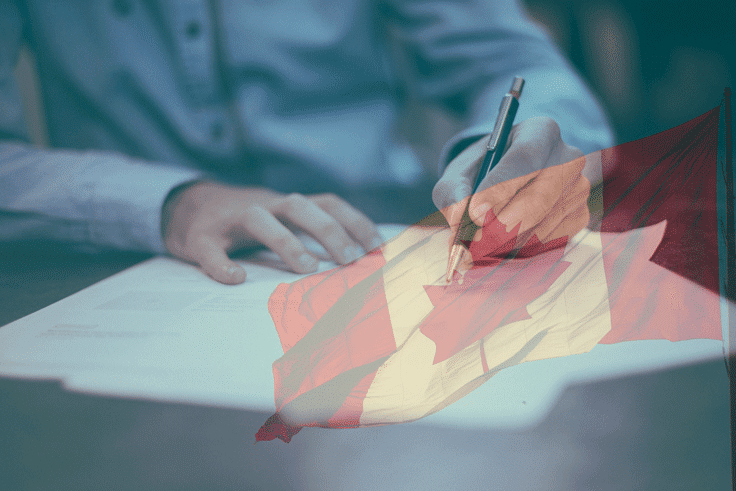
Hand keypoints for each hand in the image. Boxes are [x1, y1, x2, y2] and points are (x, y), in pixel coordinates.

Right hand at [161, 181, 382, 283]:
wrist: (187, 208)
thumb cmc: (248, 224)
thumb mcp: (282, 221)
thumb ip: (312, 235)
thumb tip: (360, 263)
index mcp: (287, 205)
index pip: (328, 203)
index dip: (355, 221)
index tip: (378, 247)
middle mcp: (263, 205)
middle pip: (299, 206)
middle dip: (329, 230)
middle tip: (350, 259)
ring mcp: (230, 220)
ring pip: (259, 219)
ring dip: (286, 241)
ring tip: (307, 269)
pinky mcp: (201, 237)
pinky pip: (210, 249)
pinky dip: (222, 264)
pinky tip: (235, 279)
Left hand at [433, 116, 589, 248]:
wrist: (507, 179)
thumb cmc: (483, 171)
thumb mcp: (460, 173)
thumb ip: (454, 191)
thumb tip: (460, 218)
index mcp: (540, 132)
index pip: (524, 159)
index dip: (499, 189)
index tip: (475, 213)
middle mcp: (568, 157)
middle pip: (539, 197)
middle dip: (502, 225)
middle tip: (473, 242)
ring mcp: (579, 188)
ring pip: (544, 224)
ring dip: (507, 242)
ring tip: (480, 245)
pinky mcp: (581, 215)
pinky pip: (552, 241)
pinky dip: (523, 249)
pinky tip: (504, 243)